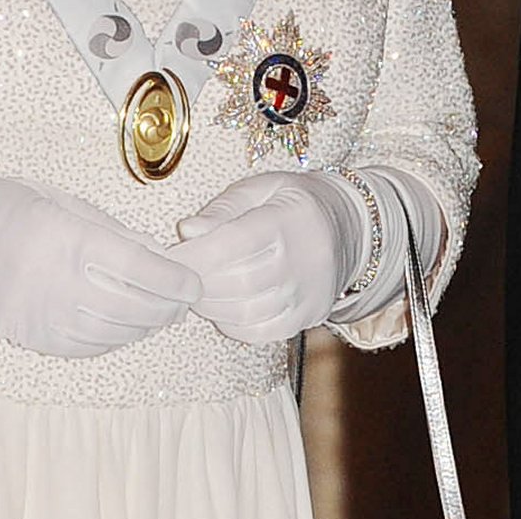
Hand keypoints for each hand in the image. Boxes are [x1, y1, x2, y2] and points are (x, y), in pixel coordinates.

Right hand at [0, 174, 200, 357]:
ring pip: (118, 333)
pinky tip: (126, 321)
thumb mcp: (57, 200)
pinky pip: (91, 347)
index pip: (141, 270)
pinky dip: (118, 337)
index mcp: (65, 240)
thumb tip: (157, 256)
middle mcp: (58, 286)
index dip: (176, 279)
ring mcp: (44, 320)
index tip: (194, 279)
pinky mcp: (33, 341)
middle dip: (170, 305)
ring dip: (148, 324)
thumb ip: (109, 231)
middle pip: (136, 308)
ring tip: (162, 308)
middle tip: (185, 293)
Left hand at [166, 170, 365, 342]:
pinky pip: (263, 332)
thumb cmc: (292, 201)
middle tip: (177, 276)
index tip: (173, 255)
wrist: (348, 228)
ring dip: (211, 306)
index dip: (197, 253)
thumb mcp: (261, 188)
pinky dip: (233, 325)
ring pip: (249, 312)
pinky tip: (219, 309)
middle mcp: (303, 261)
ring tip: (194, 291)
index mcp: (289, 220)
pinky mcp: (308, 317)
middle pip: (239, 282)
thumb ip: (222, 209)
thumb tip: (187, 231)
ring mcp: (308, 294)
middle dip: (199, 282)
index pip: (235, 243)